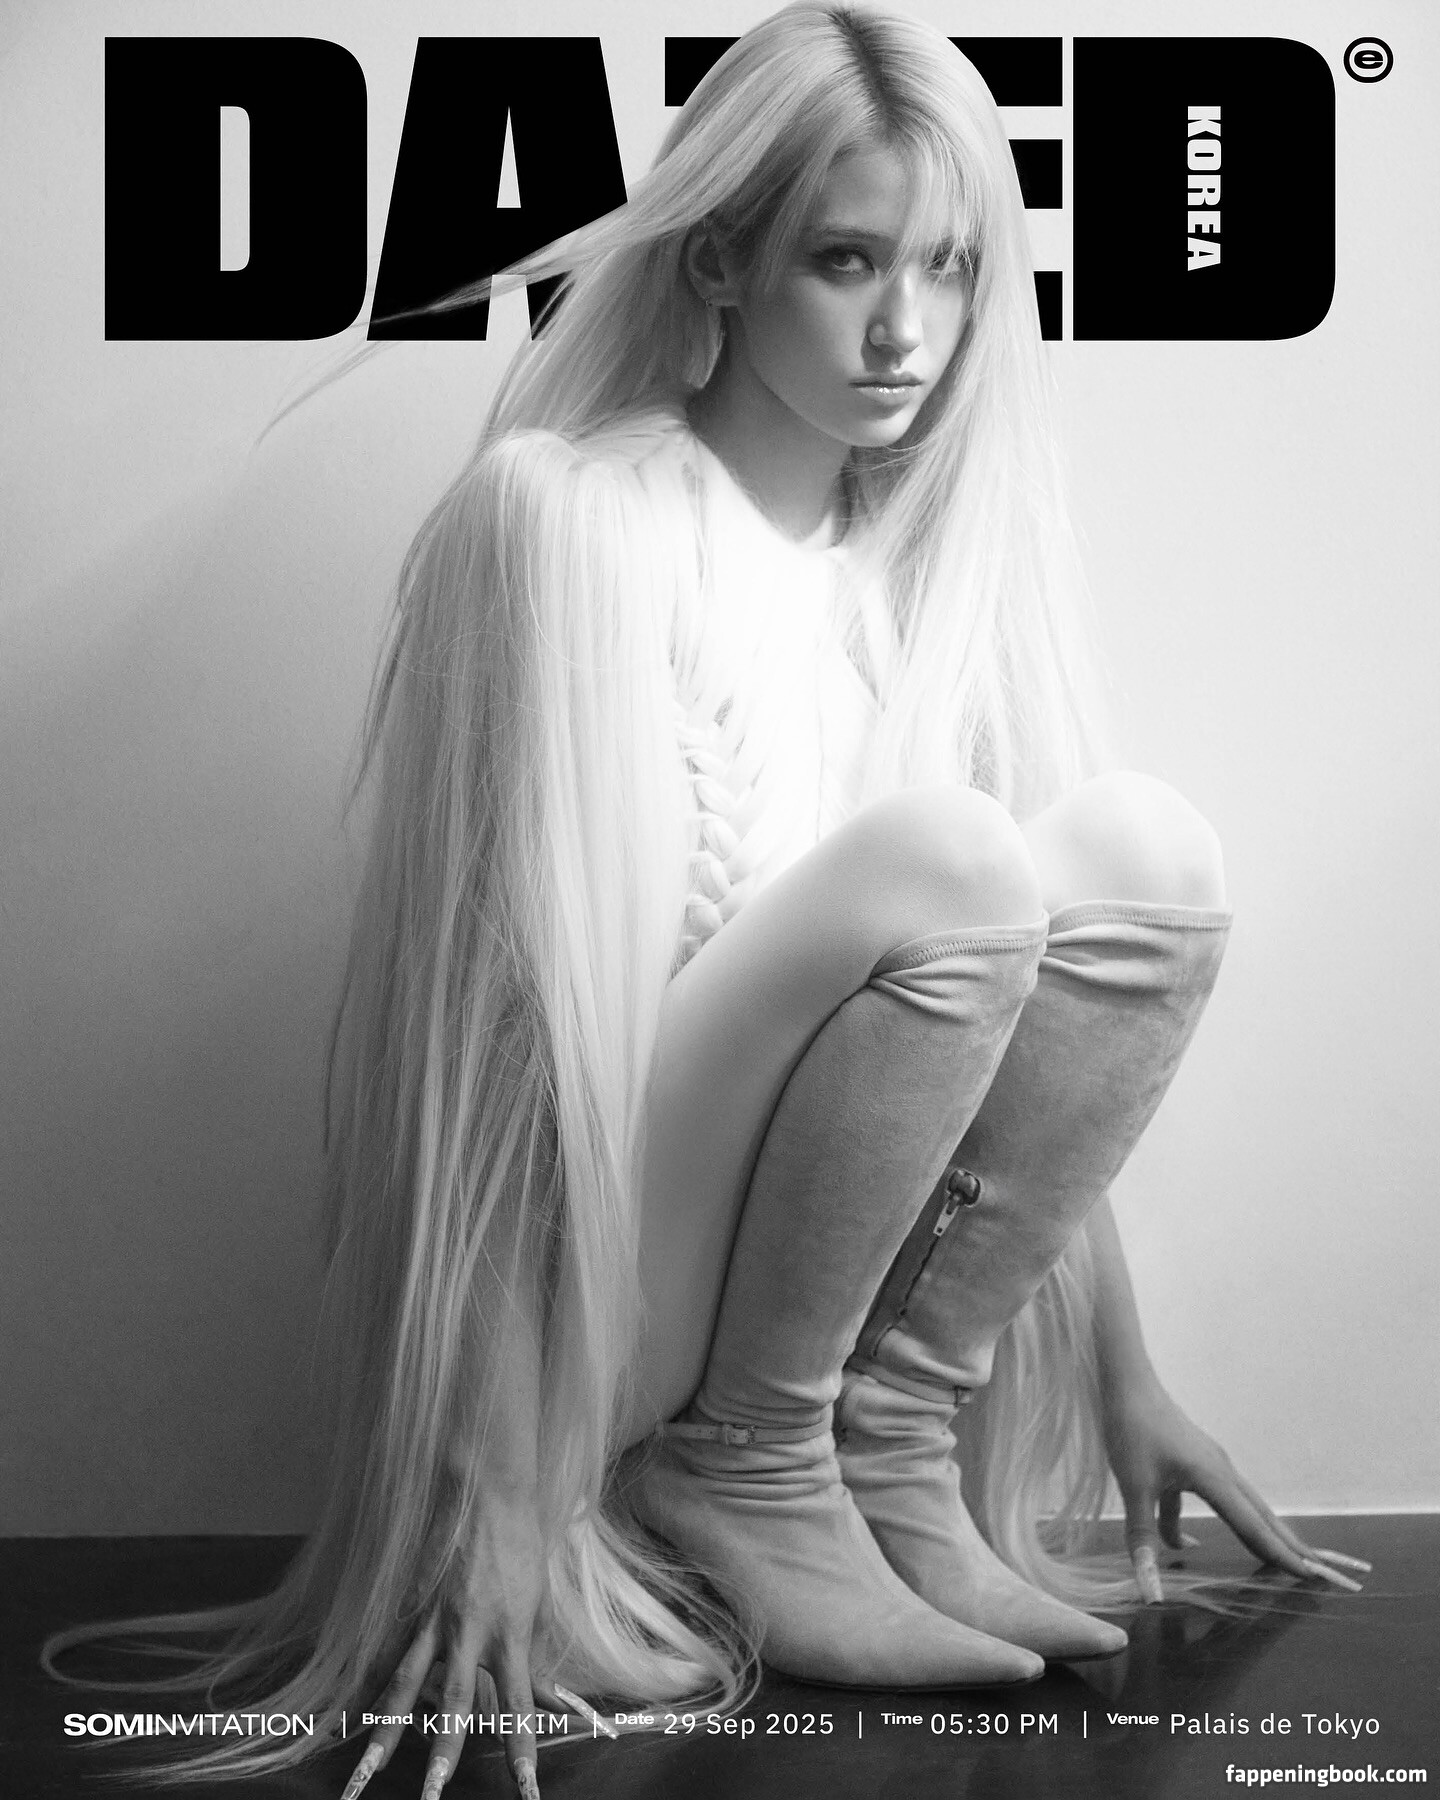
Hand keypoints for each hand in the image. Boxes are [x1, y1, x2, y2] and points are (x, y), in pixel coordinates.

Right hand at [339, 1477, 545, 1799]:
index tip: (525, 1790)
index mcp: (509, 1633)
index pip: (517, 1704)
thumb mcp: (538, 1605)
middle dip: (442, 1754)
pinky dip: (368, 1686)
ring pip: (406, 1684)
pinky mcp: (410, 1606)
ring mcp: (433, 1620)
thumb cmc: (521, 1547)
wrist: (487, 1492)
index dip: (521, 1749)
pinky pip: (386, 1654)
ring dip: (387, 1731)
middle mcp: (469, 1632)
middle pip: (455, 1704)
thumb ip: (535, 1658)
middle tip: (431, 1796)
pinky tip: (349, 1717)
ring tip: (366, 1771)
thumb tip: (549, 1704)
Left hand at [1101, 1374, 1370, 1603]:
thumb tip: (1149, 1588)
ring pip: (1242, 1506)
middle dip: (1290, 1546)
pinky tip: (1184, 1544)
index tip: (1313, 1576)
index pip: (1254, 1526)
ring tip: (1281, 1559)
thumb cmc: (1131, 1430)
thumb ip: (1143, 1538)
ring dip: (1259, 1534)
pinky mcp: (1195, 1460)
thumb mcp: (1134, 1488)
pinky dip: (1210, 1521)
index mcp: (1215, 1478)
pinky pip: (1213, 1498)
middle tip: (1322, 1572)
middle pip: (1262, 1516)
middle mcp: (1222, 1471)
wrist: (1126, 1382)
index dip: (1282, 1555)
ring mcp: (1211, 1463)